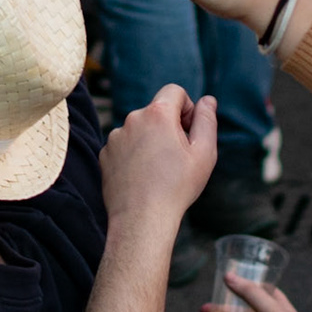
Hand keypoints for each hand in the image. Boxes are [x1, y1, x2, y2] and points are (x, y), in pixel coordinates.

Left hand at [101, 83, 216, 225]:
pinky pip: (124, 146)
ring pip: (140, 130)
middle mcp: (132, 119)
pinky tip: (142, 177)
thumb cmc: (176, 188)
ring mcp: (115, 137)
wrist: (141, 220)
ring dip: (151, 141)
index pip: (174, 91)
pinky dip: (134, 155)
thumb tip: (207, 100)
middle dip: (169, 127)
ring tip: (159, 171)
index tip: (189, 132)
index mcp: (157, 114)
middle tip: (177, 157)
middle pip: (156, 111)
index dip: (187, 109)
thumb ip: (207, 120)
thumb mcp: (204, 153)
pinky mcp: (104, 154)